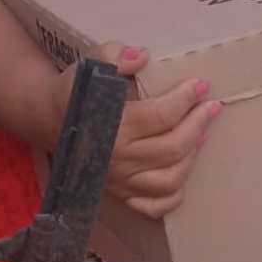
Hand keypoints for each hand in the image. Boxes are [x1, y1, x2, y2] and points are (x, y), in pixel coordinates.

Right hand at [52, 43, 222, 219]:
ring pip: (169, 179)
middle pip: (172, 147)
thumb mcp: (89, 64)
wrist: (48, 119)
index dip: (185, 98)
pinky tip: (183, 172)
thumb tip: (142, 56)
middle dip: (198, 124)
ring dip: (192, 157)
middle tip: (212, 107)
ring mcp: (119, 181)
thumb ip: (114, 55)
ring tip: (201, 135)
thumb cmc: (75, 90)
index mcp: (110, 125)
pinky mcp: (119, 194)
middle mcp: (116, 159)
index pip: (160, 115)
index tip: (202, 85)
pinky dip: (173, 197)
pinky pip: (153, 207)